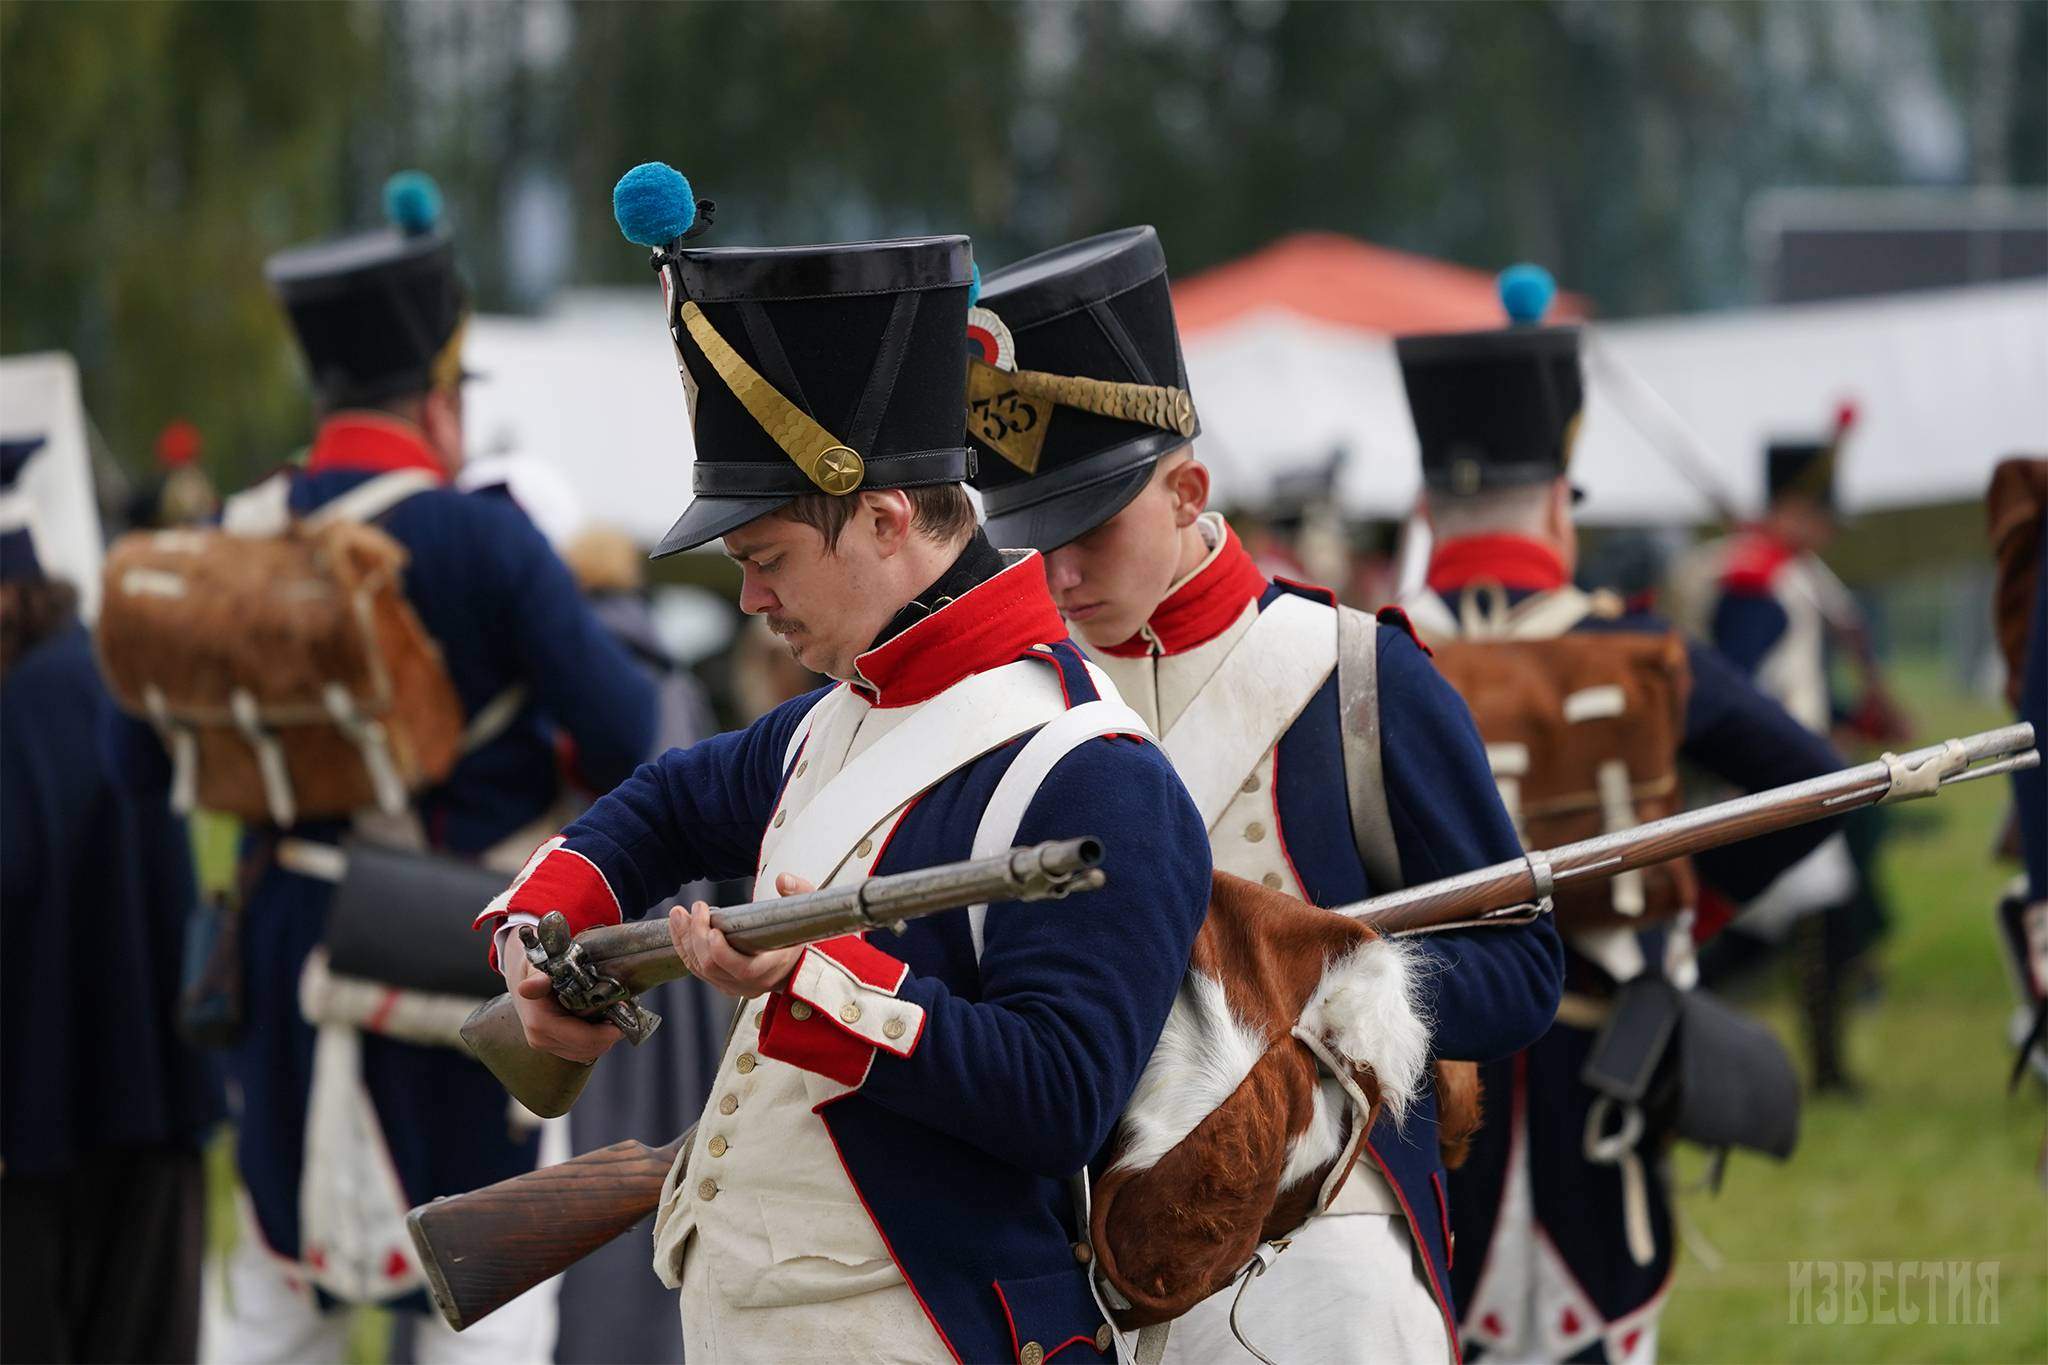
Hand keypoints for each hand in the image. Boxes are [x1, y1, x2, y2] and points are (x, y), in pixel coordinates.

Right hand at [502, 936, 622, 1063]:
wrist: (522, 976)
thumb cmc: (535, 968)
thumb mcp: (538, 968)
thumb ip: (538, 980)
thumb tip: (529, 987)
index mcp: (539, 1023)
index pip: (583, 1039)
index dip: (608, 1032)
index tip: (624, 1012)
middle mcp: (540, 1039)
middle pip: (588, 1048)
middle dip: (610, 1033)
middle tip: (625, 1012)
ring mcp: (545, 1045)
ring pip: (586, 1053)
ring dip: (604, 1037)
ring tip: (614, 1015)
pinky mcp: (552, 1047)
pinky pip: (580, 1051)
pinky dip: (595, 1039)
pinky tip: (601, 1021)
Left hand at [668, 872, 809, 998]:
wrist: (795, 964)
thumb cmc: (799, 936)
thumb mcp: (807, 912)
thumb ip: (799, 893)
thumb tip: (783, 880)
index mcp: (772, 968)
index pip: (743, 969)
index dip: (723, 952)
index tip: (713, 929)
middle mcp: (750, 984)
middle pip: (713, 967)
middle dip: (698, 936)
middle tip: (697, 908)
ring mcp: (733, 986)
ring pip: (700, 968)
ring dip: (686, 939)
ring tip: (679, 913)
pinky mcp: (721, 982)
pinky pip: (696, 968)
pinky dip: (683, 947)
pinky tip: (678, 926)